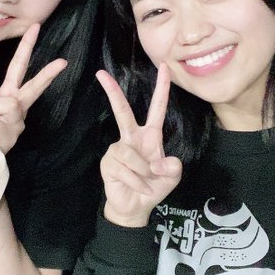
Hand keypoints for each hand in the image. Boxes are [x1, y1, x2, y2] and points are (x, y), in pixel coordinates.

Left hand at [0, 23, 66, 153]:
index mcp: (7, 97)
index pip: (18, 69)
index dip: (25, 47)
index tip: (35, 27)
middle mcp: (16, 108)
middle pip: (32, 86)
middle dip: (47, 73)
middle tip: (63, 61)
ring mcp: (16, 123)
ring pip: (3, 103)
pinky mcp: (10, 136)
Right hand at [97, 65, 182, 226]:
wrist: (135, 207)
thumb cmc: (153, 187)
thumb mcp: (172, 176)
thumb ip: (173, 167)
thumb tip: (159, 162)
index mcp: (150, 136)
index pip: (157, 108)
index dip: (162, 88)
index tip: (164, 67)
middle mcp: (131, 138)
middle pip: (122, 111)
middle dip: (112, 92)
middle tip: (101, 73)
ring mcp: (117, 150)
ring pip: (131, 155)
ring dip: (144, 173)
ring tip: (146, 182)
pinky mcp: (108, 163)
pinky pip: (125, 170)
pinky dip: (137, 182)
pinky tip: (138, 188)